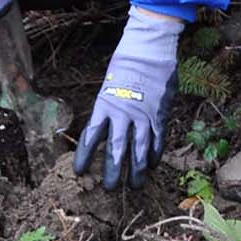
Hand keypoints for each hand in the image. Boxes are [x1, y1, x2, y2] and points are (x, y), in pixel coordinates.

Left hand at [74, 8, 182, 190]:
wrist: (150, 50)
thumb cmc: (126, 64)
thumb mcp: (109, 85)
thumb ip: (108, 108)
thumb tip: (104, 127)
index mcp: (104, 105)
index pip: (90, 137)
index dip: (84, 157)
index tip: (79, 172)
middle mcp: (122, 114)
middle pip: (115, 150)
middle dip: (112, 172)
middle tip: (109, 190)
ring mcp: (143, 116)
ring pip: (139, 150)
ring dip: (137, 170)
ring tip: (135, 186)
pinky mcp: (160, 114)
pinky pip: (157, 139)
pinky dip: (155, 154)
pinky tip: (153, 165)